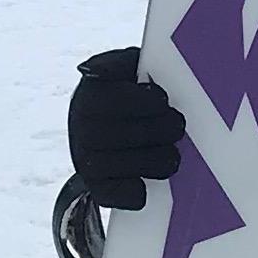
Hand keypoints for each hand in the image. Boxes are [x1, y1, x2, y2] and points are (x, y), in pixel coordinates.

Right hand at [66, 48, 188, 210]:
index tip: (162, 99)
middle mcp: (81, 130)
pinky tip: (146, 183)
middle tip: (176, 126)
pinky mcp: (96, 186)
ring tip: (171, 154)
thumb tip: (95, 68)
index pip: (114, 101)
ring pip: (122, 165)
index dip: (144, 102)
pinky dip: (131, 193)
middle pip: (123, 135)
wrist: (100, 129)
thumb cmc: (122, 93)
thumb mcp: (122, 70)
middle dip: (158, 131)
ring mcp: (86, 160)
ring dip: (155, 160)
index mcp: (88, 98)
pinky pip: (111, 194)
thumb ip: (120, 62)